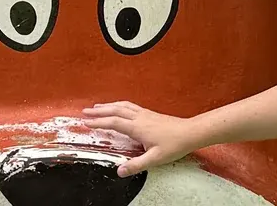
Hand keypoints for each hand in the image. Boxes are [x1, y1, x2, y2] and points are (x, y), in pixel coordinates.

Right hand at [81, 101, 201, 174]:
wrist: (190, 132)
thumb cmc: (174, 144)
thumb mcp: (155, 159)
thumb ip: (136, 165)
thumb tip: (119, 171)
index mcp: (138, 127)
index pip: (114, 123)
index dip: (99, 122)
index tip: (86, 122)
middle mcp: (140, 117)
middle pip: (115, 110)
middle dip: (99, 110)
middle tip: (85, 111)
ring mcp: (145, 114)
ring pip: (122, 106)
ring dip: (108, 105)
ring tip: (97, 107)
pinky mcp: (150, 114)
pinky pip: (130, 106)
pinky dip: (119, 105)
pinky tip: (119, 107)